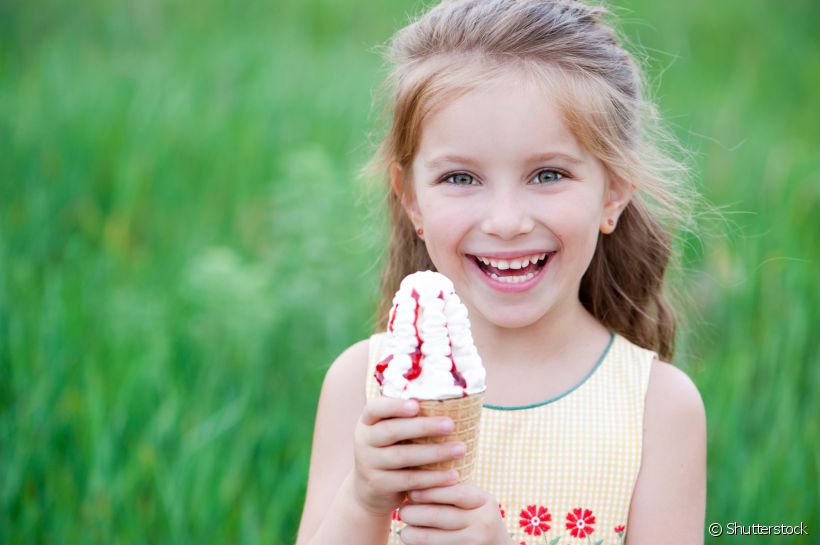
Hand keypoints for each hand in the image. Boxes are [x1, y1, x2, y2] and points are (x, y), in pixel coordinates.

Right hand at [352, 397, 466, 515]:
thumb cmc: (391, 449)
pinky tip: (453, 475)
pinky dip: (432, 478)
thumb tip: (452, 400)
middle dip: (423, 427)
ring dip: (434, 452)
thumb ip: (408, 418)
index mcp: (368, 421)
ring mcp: (369, 463)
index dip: (394, 406)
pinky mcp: (379, 485)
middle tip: (450, 424)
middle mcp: (364, 440)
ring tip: (460, 449)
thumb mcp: (391, 432)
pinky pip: (408, 480)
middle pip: (391, 431)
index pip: (374, 408)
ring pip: (402, 456)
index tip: (416, 405)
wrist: (369, 489)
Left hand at [398, 482, 511, 544]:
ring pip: (430, 538)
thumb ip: (453, 489)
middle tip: (402, 511)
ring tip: (404, 529)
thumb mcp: (474, 501)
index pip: (454, 493)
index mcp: (484, 502)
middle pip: (436, 515)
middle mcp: (483, 523)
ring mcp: (475, 543)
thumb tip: (415, 478)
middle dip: (412, 513)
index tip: (411, 492)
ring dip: (410, 533)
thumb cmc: (478, 518)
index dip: (430, 492)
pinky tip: (414, 541)